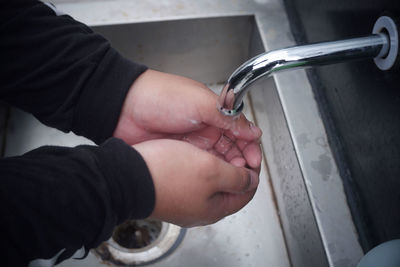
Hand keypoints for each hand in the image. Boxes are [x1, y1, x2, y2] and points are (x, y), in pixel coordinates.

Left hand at [114, 70, 261, 168]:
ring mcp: (192, 143)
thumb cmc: (160, 96)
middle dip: (241, 161)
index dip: (250, 146)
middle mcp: (205, 128)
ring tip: (233, 179)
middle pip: (231, 148)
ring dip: (227, 169)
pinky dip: (210, 174)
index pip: (240, 131)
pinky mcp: (178, 155)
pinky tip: (215, 179)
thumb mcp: (201, 103)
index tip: (255, 160)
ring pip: (217, 160)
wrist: (124, 107)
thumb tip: (253, 130)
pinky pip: (199, 167)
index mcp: (213, 113)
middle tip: (246, 174)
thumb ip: (228, 118)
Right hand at [133, 139, 258, 226]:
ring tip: (215, 143)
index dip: (253, 168)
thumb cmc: (166, 175)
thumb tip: (251, 180)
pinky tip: (195, 149)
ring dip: (218, 160)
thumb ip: (237, 177)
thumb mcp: (212, 172)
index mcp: (215, 207)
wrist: (127, 176)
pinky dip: (200, 162)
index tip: (251, 151)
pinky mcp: (171, 189)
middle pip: (230, 185)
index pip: (247, 190)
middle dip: (236, 162)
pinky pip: (194, 176)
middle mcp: (201, 207)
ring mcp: (185, 199)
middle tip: (234, 143)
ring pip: (211, 179)